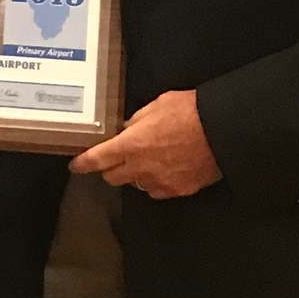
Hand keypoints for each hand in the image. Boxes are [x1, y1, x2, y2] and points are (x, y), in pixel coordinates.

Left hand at [69, 89, 220, 198]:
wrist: (223, 131)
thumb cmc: (188, 112)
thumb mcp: (156, 106)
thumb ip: (137, 121)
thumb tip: (129, 129)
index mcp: (131, 144)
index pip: (97, 159)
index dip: (83, 164)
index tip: (75, 166)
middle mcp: (141, 167)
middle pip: (112, 177)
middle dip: (110, 169)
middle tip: (117, 158)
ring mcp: (159, 182)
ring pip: (135, 185)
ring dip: (135, 175)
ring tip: (146, 161)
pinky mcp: (178, 191)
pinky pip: (157, 191)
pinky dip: (155, 183)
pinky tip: (163, 171)